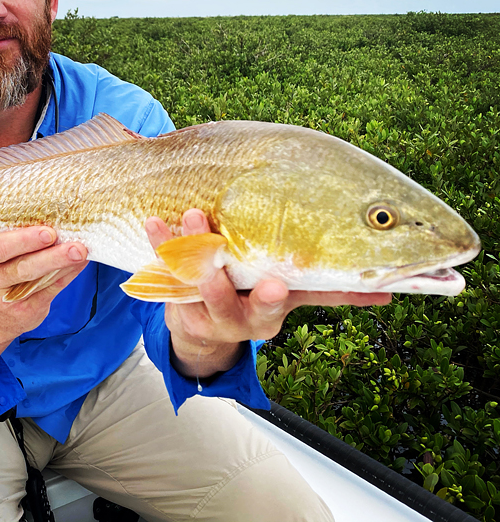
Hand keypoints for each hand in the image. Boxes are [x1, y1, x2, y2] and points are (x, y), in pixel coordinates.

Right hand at [0, 227, 88, 342]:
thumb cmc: (0, 272)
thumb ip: (18, 238)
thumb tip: (55, 218)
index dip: (23, 239)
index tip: (48, 231)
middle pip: (20, 266)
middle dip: (48, 255)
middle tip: (71, 244)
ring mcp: (7, 299)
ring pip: (37, 280)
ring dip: (61, 263)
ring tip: (81, 251)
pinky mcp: (26, 311)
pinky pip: (50, 290)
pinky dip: (67, 274)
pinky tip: (80, 263)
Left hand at [145, 209, 390, 378]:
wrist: (204, 331)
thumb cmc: (257, 299)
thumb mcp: (295, 298)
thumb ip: (336, 290)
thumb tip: (393, 291)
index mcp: (268, 314)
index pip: (274, 307)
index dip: (274, 297)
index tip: (275, 285)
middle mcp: (233, 316)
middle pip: (228, 301)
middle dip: (225, 282)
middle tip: (215, 253)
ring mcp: (200, 306)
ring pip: (192, 282)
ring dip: (191, 248)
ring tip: (192, 217)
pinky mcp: (175, 294)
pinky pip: (164, 268)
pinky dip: (160, 244)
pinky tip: (155, 220)